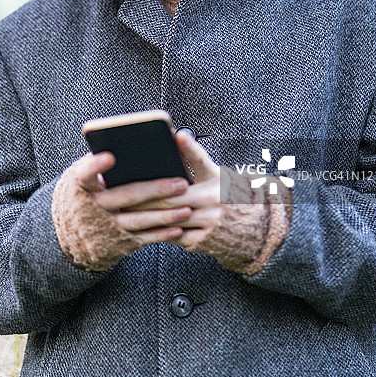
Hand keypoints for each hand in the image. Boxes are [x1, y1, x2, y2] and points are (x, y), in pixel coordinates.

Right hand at [77, 151, 192, 241]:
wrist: (74, 230)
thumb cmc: (87, 191)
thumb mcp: (84, 174)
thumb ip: (103, 162)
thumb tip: (135, 143)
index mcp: (82, 186)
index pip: (85, 173)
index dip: (96, 166)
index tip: (110, 156)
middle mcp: (93, 207)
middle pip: (125, 196)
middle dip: (155, 190)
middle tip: (180, 184)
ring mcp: (105, 226)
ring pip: (137, 220)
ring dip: (164, 215)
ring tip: (187, 207)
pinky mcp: (117, 241)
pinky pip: (141, 238)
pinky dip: (160, 234)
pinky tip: (178, 227)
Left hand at [137, 133, 284, 274]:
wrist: (252, 229)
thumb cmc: (225, 196)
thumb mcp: (216, 175)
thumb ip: (195, 164)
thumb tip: (171, 144)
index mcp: (217, 178)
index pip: (201, 160)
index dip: (190, 147)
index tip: (178, 135)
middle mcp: (214, 200)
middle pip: (173, 196)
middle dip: (146, 196)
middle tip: (124, 190)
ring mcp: (209, 223)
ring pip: (170, 218)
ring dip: (146, 215)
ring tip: (124, 210)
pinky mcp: (203, 241)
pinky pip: (174, 236)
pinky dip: (156, 232)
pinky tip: (139, 228)